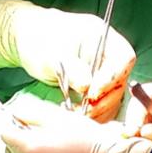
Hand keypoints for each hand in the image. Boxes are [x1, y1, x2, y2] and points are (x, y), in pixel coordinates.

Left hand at [0, 0, 135, 121]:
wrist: (28, 42)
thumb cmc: (39, 39)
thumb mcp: (51, 53)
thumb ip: (71, 68)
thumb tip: (87, 86)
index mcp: (102, 36)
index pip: (123, 58)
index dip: (111, 78)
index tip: (91, 94)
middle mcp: (108, 54)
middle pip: (120, 81)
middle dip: (104, 99)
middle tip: (84, 111)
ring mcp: (103, 71)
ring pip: (113, 96)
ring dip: (98, 110)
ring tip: (76, 115)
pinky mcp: (96, 86)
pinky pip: (102, 103)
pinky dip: (92, 113)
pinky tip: (76, 116)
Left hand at [0, 102, 151, 152]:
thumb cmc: (91, 141)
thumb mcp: (62, 119)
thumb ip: (34, 114)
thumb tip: (17, 112)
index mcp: (27, 148)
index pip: (5, 134)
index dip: (15, 126)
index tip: (26, 123)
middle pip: (9, 152)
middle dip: (18, 143)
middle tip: (39, 135)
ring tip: (51, 150)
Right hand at [124, 82, 151, 140]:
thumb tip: (141, 132)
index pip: (148, 94)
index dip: (137, 110)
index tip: (133, 130)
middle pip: (144, 108)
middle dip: (138, 124)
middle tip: (135, 141)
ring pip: (148, 124)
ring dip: (144, 136)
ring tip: (146, 148)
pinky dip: (151, 144)